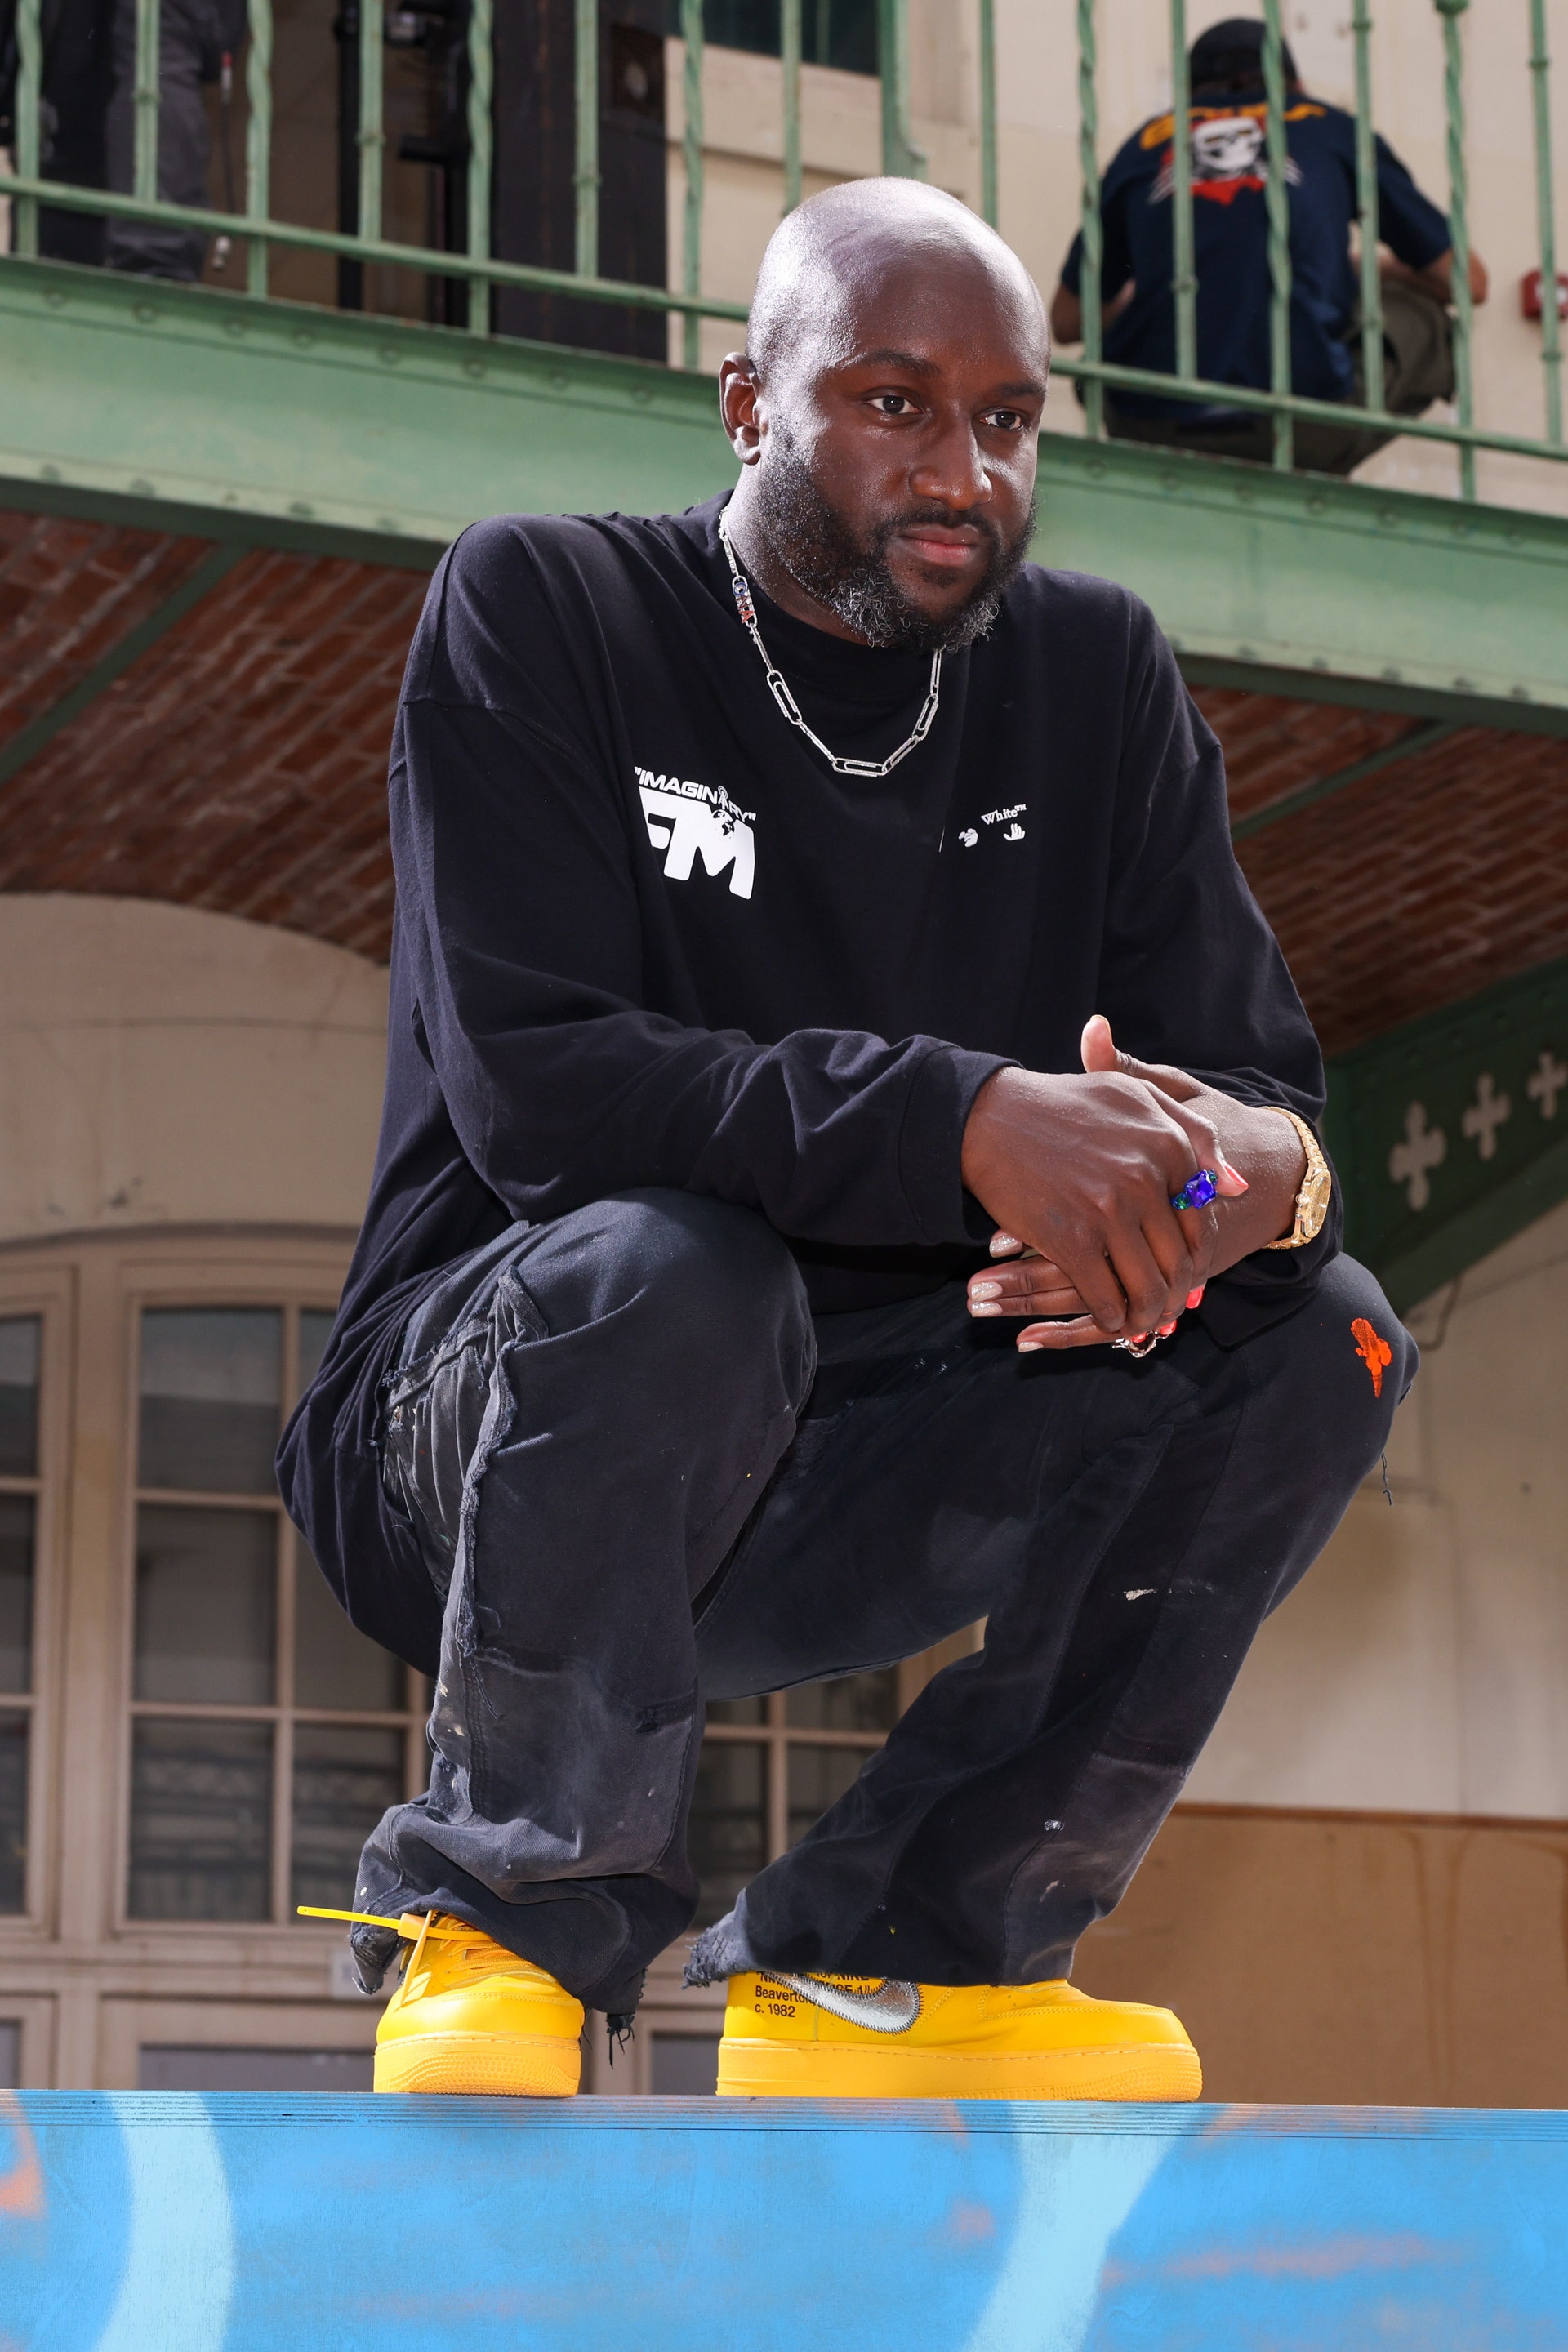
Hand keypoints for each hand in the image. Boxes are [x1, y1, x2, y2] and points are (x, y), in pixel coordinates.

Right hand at [963, 1017, 1304, 1351]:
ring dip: (1147, 1315)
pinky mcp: (1071, 1240)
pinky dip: (1110, 1317)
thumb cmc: (1065, 1104)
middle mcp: (1145, 1179)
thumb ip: (1194, 1136)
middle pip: (1178, 1261)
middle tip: (1166, 1308)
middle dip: (1175, 1294)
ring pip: (1146, 1286)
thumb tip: (1237, 1188)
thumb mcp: (1139, 1097)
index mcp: (1168, 1146)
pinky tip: (1107, 1317)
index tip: (1183, 1271)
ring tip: (1140, 1320)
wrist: (989, 1115)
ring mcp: (1108, 1212)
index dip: (1195, 1256)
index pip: (1200, 1222)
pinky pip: (1105, 1297)